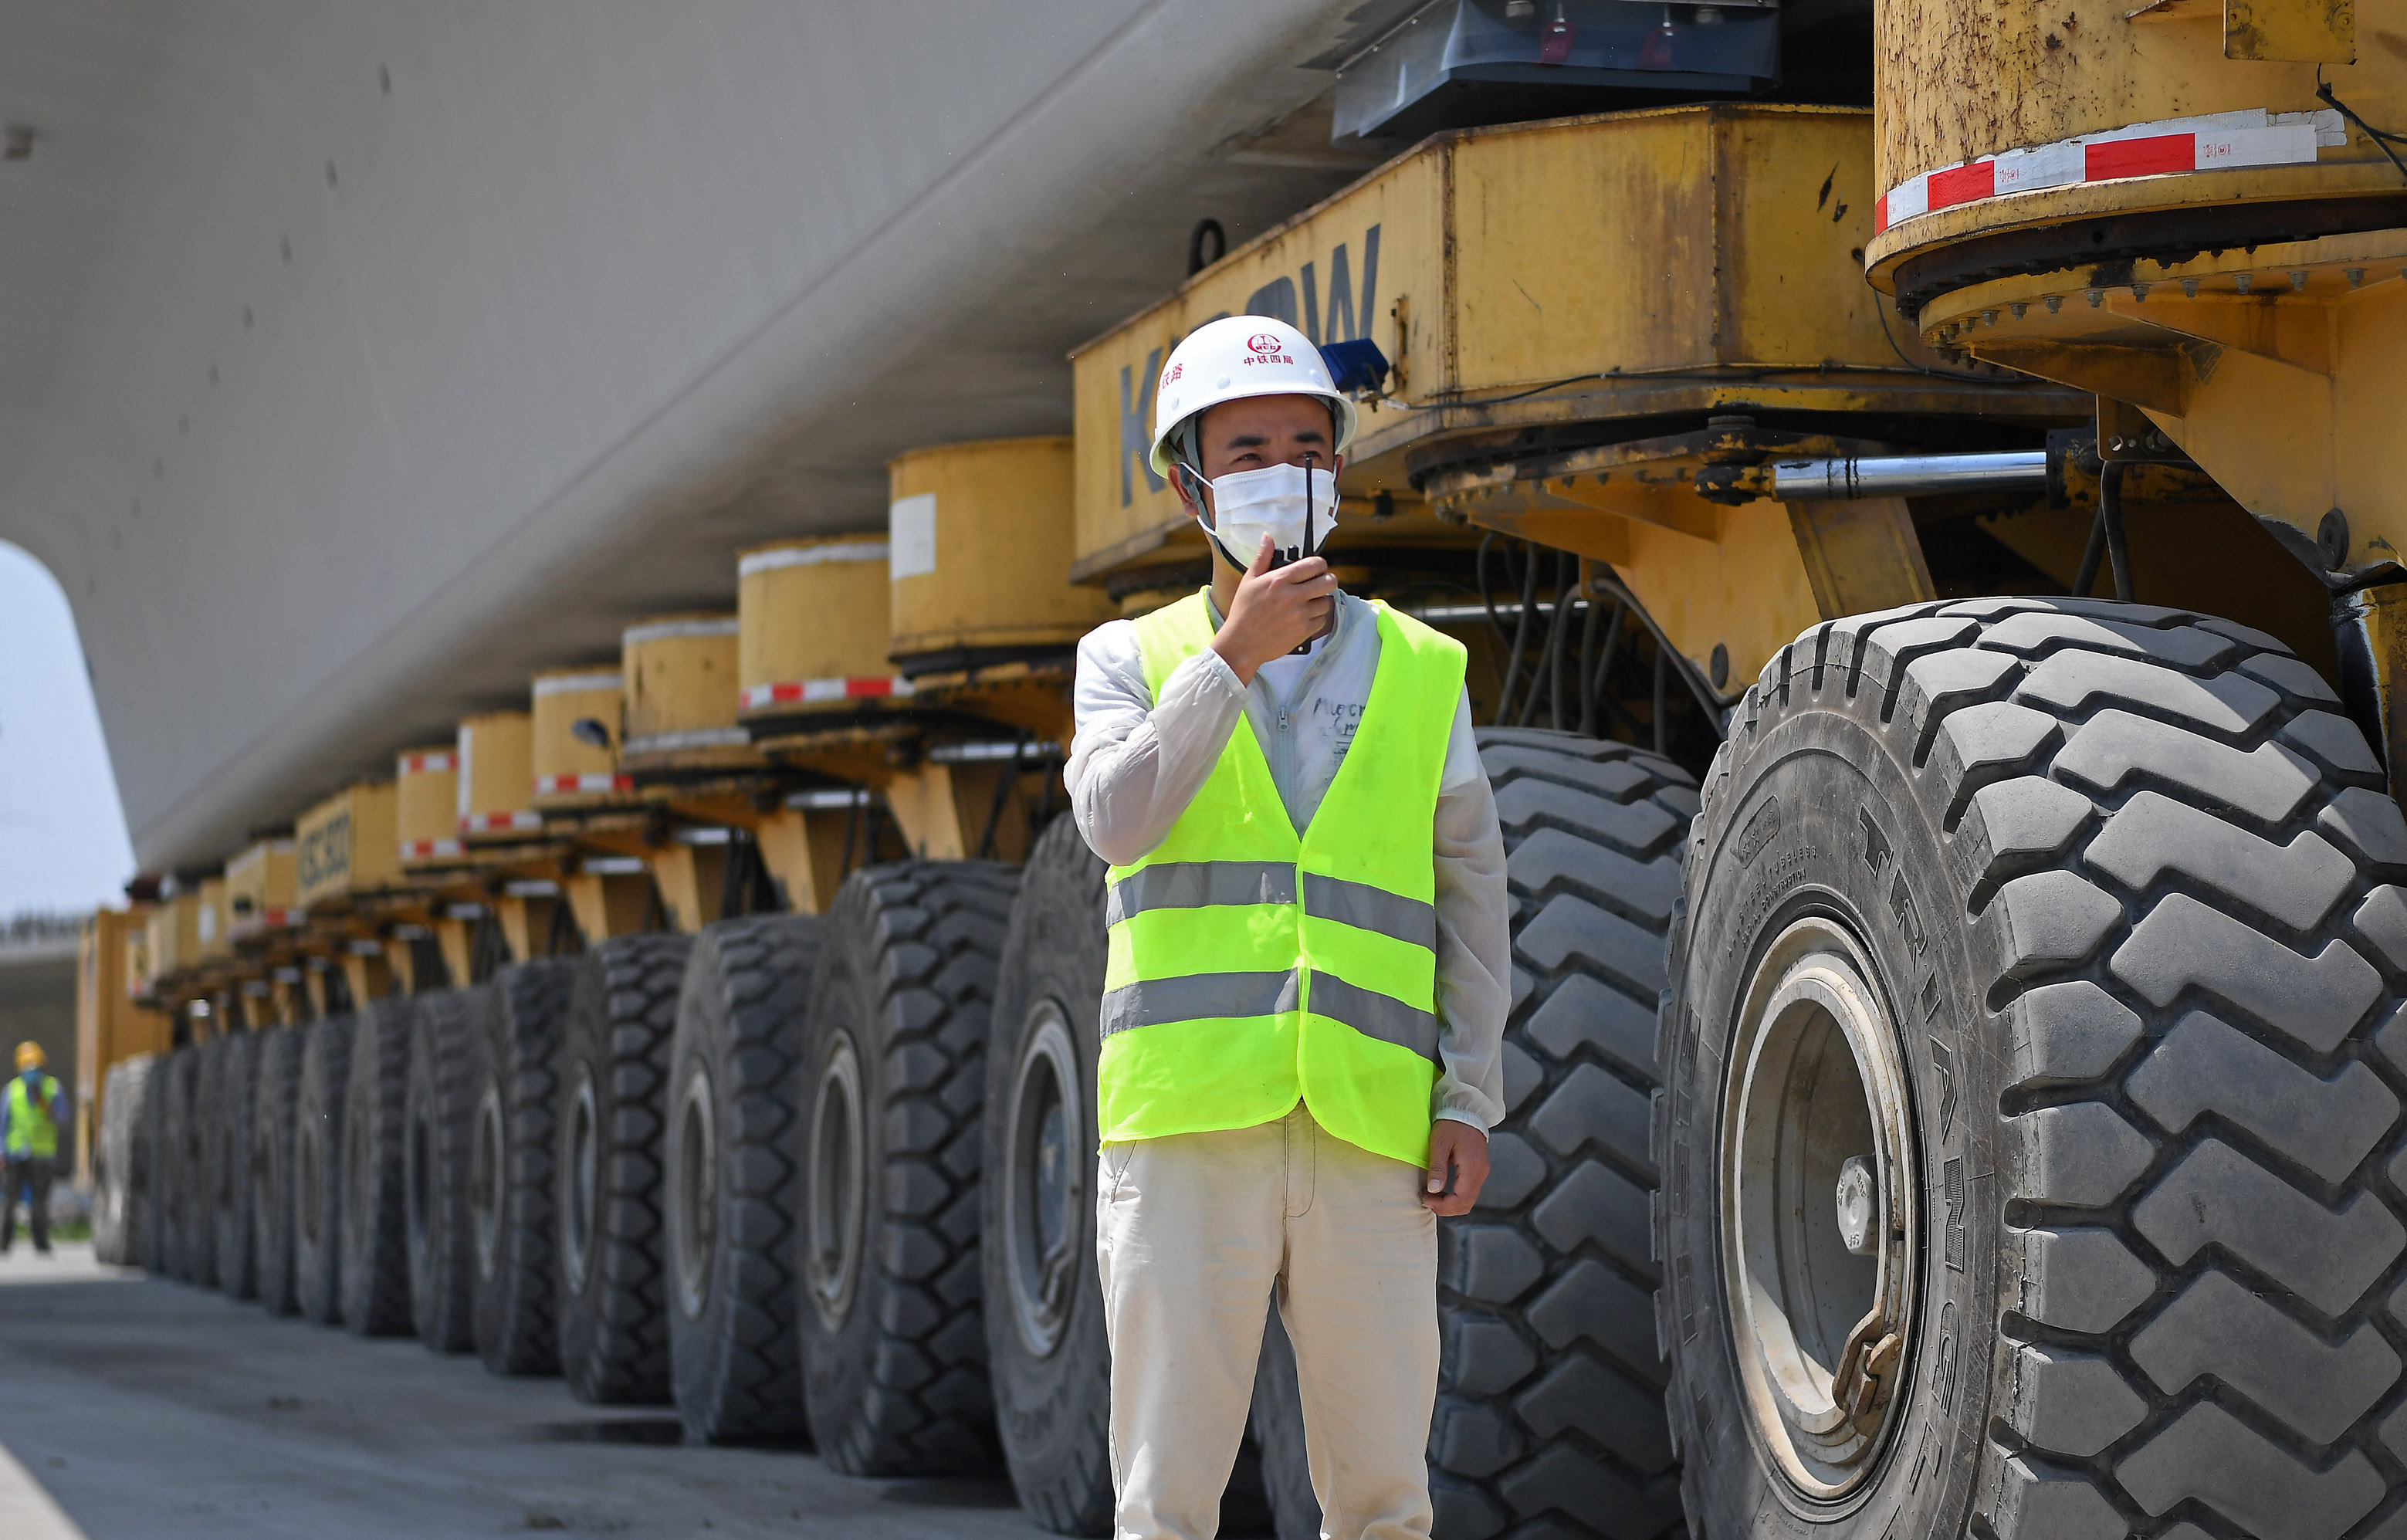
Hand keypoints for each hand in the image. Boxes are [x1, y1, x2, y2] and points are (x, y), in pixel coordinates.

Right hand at [1209, 536, 1335, 683]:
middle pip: (1329, 582)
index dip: (1319, 565)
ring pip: (1326, 602)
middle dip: (1327, 580)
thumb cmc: (1244, 611)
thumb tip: (1268, 537)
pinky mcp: (1303, 631)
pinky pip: (1321, 620)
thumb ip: (1263, 557)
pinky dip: (1316, 618)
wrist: (1241, 643)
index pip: (1315, 564)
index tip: (1316, 569)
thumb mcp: (1249, 581)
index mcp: (1280, 580)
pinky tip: (1303, 617)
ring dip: (1320, 601)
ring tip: (1308, 602)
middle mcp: (1293, 596)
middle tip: (1320, 583)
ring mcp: (1300, 615)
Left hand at [1422, 1120, 1488, 1216]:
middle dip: (1445, 1208)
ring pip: (1468, 1200)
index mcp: (1472, 1168)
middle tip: (1426, 1199)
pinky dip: (1455, 1197)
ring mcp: (1481, 1172)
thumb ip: (1438, 1168)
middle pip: (1466, 1204)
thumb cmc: (1452, 1123)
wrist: (1466, 1110)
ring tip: (1432, 1195)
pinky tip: (1442, 1190)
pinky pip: (1469, 1192)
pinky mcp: (1478, 1170)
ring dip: (1450, 1204)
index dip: (1442, 1205)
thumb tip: (1434, 1190)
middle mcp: (1480, 1173)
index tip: (1425, 1198)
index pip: (1461, 1200)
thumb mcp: (1439, 1143)